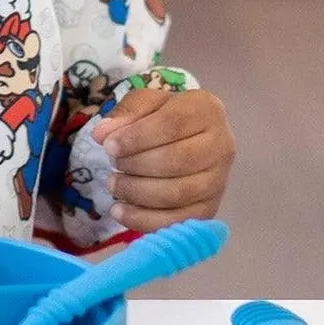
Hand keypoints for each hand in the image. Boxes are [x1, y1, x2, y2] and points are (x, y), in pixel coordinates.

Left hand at [91, 86, 233, 233]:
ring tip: (113, 184)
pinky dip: (144, 220)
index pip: (172, 124)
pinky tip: (120, 211)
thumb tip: (101, 134)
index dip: (137, 137)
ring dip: (137, 192)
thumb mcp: (144, 103)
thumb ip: (124, 114)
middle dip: (135, 165)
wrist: (190, 138)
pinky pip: (177, 221)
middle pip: (176, 160)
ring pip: (177, 193)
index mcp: (206, 111)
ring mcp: (218, 181)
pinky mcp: (209, 209)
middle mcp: (221, 146)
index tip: (109, 146)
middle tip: (112, 164)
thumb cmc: (163, 116)